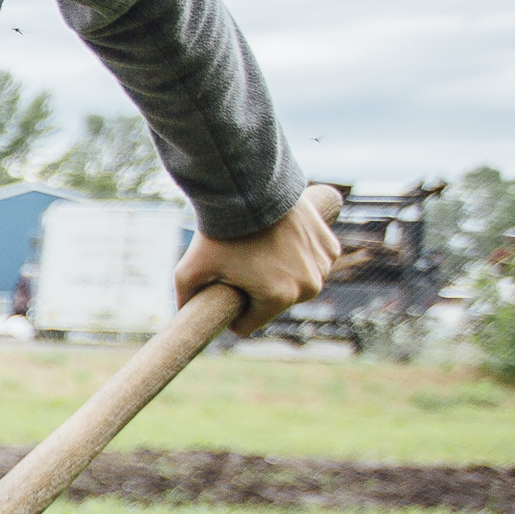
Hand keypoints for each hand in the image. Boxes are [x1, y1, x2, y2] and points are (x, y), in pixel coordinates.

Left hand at [177, 183, 342, 337]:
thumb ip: (184, 299)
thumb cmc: (219, 233)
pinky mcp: (330, 248)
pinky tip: (282, 244)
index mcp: (278, 298)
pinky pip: (312, 264)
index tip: (224, 295)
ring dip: (281, 276)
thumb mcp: (188, 271)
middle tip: (241, 266)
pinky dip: (300, 258)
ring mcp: (322, 266)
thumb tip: (184, 317)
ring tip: (261, 253)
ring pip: (295, 285)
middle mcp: (307, 287)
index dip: (231, 313)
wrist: (251, 189)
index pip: (248, 324)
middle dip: (258, 292)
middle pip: (274, 305)